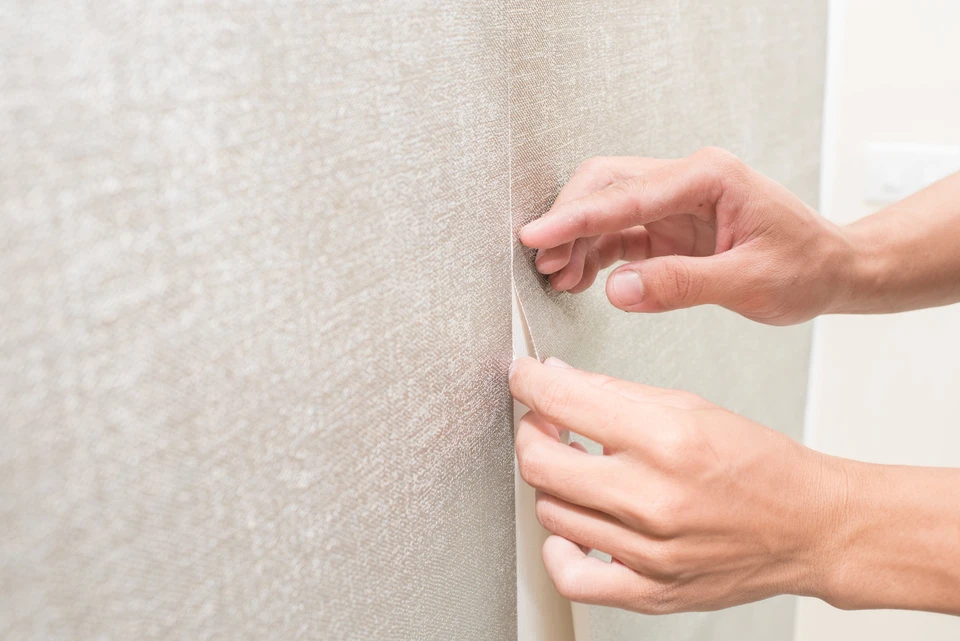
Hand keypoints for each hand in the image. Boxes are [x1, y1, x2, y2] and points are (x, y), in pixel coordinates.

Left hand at [509, 356, 847, 612]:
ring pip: (550, 511)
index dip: (528, 382)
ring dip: (550, 482)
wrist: (809, 527)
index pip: (563, 401)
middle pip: (541, 462)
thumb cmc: (758, 465)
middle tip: (544, 421)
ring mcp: (649, 550)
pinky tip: (572, 526)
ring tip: (575, 467)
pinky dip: (558, 547)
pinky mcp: (650, 590)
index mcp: (667, 439)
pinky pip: (572, 576)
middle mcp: (654, 497)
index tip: (524, 378)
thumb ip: (615, 393)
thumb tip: (558, 378)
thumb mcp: (690, 406)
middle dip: (531, 431)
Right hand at [520, 147, 855, 324]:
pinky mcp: (669, 224)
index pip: (626, 194)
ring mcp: (675, 200)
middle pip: (605, 185)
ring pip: (605, 206)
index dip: (575, 217)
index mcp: (709, 177)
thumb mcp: (750, 282)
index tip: (536, 235)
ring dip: (576, 239)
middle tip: (542, 262)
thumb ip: (682, 284)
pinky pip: (618, 231)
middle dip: (567, 221)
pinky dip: (594, 252)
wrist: (832, 269)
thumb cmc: (805, 267)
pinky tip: (581, 278)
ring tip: (558, 277)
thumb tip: (619, 290)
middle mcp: (687, 179)